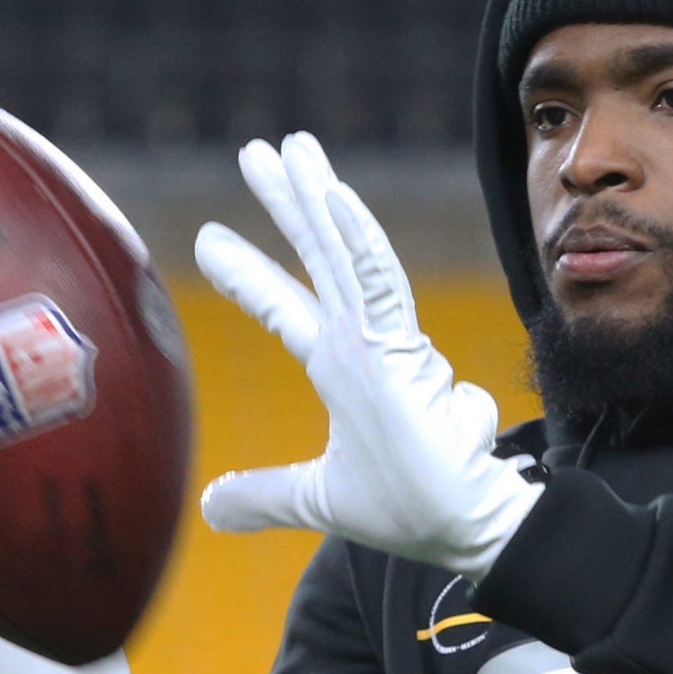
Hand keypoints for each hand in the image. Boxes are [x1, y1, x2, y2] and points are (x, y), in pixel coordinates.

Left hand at [194, 132, 541, 578]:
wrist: (465, 527)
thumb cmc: (412, 509)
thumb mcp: (318, 499)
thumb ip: (266, 496)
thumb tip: (207, 506)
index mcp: (342, 370)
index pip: (285, 308)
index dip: (248, 274)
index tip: (208, 240)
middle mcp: (360, 344)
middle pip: (316, 257)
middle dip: (286, 203)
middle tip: (256, 149)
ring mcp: (382, 341)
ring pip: (343, 253)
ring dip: (316, 197)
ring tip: (293, 146)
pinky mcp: (403, 349)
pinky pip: (377, 282)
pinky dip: (356, 239)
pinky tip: (333, 196)